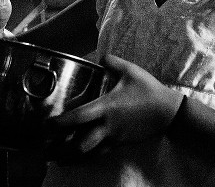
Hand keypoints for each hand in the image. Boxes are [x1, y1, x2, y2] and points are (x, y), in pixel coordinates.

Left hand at [46, 55, 183, 158]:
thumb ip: (112, 62)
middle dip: (61, 148)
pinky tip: (78, 158)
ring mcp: (114, 137)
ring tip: (57, 158)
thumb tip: (100, 57)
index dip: (60, 122)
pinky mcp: (121, 144)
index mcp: (107, 107)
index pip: (78, 117)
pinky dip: (87, 157)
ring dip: (71, 157)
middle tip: (46, 149)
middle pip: (80, 144)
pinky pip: (100, 154)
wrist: (168, 112)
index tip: (45, 124)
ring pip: (88, 153)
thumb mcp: (131, 70)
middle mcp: (108, 126)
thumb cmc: (148, 90)